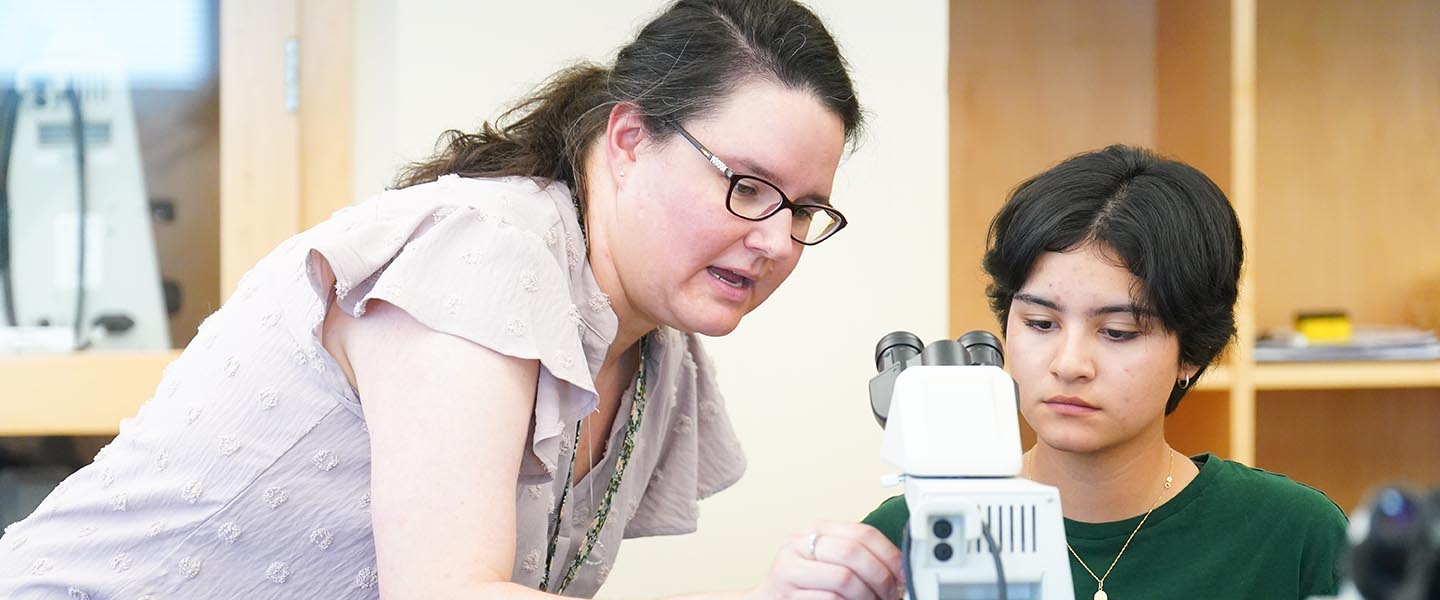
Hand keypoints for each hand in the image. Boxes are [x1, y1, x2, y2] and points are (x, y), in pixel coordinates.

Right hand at [750, 521, 903, 599]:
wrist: (768, 599)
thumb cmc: (805, 581)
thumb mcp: (828, 558)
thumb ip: (857, 555)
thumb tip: (899, 568)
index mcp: (817, 529)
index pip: (862, 533)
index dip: (889, 555)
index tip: (903, 573)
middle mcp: (800, 544)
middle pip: (853, 553)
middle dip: (880, 577)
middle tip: (891, 593)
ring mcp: (790, 570)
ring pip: (844, 578)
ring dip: (867, 596)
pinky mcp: (788, 595)